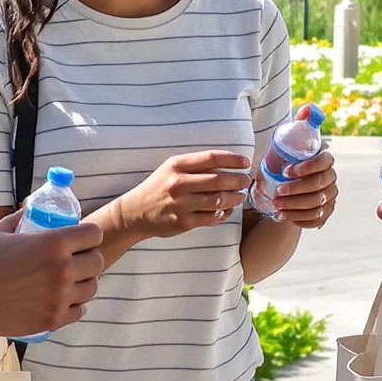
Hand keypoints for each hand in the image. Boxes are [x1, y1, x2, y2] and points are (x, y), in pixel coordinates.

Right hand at [0, 212, 103, 336]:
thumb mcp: (0, 232)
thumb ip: (19, 218)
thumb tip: (27, 208)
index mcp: (54, 243)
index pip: (94, 234)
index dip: (90, 236)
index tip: (84, 240)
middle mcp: (63, 269)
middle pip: (97, 262)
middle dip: (89, 259)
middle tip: (78, 262)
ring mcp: (60, 296)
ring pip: (91, 288)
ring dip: (84, 283)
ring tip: (71, 282)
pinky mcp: (53, 319)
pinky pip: (79, 311)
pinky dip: (74, 306)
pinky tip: (64, 301)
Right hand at [112, 152, 254, 238]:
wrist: (135, 212)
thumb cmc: (158, 187)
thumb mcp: (171, 168)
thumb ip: (195, 165)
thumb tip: (227, 164)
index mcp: (176, 165)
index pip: (211, 158)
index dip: (232, 160)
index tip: (245, 162)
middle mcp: (179, 183)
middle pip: (218, 180)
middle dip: (238, 180)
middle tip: (246, 181)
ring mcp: (181, 204)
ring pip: (218, 201)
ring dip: (234, 198)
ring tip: (240, 196)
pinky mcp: (183, 223)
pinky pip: (211, 218)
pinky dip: (223, 214)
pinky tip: (227, 210)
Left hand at [268, 150, 337, 229]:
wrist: (292, 188)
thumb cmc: (287, 171)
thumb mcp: (284, 158)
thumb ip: (281, 155)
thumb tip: (267, 160)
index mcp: (325, 161)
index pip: (323, 161)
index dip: (306, 167)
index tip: (285, 171)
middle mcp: (331, 178)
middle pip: (318, 183)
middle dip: (296, 188)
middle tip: (277, 191)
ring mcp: (330, 196)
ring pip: (316, 203)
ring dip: (294, 205)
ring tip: (276, 205)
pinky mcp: (326, 212)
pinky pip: (314, 217)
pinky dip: (296, 217)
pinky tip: (282, 215)